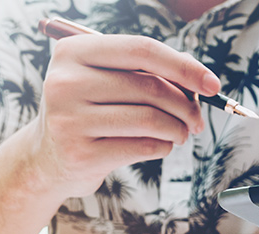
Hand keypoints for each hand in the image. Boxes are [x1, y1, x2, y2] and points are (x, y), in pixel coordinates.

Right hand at [21, 35, 220, 196]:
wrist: (46, 158)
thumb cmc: (89, 112)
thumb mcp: (104, 80)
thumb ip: (144, 72)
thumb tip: (199, 80)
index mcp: (73, 52)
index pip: (141, 49)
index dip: (184, 66)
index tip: (212, 84)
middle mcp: (65, 82)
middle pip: (150, 86)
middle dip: (186, 105)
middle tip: (197, 119)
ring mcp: (69, 119)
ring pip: (150, 119)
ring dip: (178, 128)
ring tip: (181, 133)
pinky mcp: (79, 154)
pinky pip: (143, 146)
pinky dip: (163, 146)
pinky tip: (160, 145)